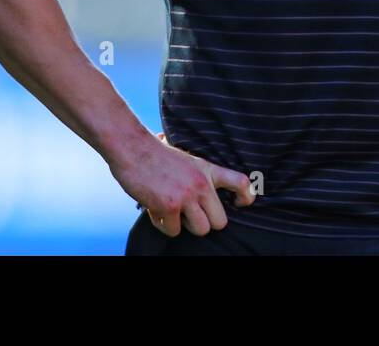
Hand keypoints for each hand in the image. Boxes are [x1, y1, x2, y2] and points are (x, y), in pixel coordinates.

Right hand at [109, 131, 254, 236]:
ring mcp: (186, 196)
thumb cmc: (156, 154)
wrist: (132, 147)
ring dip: (184, 226)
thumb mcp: (187, 159)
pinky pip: (173, 231)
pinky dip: (163, 225)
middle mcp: (201, 183)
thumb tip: (206, 193)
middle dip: (205, 223)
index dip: (246, 196)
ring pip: (200, 230)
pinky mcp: (169, 206)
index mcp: (207, 169)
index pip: (240, 182)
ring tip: (172, 212)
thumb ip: (198, 175)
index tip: (239, 203)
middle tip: (190, 215)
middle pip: (220, 222)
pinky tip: (155, 209)